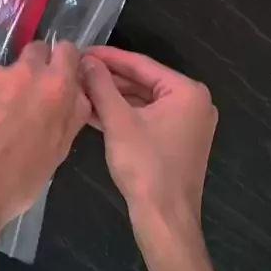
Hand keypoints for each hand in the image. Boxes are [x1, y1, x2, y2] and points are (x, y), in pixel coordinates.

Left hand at [0, 41, 89, 260]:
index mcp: (55, 87)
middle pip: (37, 50)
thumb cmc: (20, 179)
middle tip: (32, 96)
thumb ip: (73, 113)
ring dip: (10, 85)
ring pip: (9, 69)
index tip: (61, 78)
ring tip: (0, 119)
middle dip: (38, 67)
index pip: (68, 50)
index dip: (65, 63)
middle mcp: (26, 72)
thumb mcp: (59, 150)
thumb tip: (78, 92)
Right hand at [82, 47, 216, 234]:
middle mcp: (193, 102)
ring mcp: (187, 123)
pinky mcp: (177, 141)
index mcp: (187, 91)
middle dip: (109, 79)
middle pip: (143, 82)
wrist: (164, 221)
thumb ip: (101, 86)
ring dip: (112, 98)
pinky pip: (147, 118)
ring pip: (143, 101)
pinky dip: (123, 116)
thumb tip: (85, 60)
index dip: (108, 57)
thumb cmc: (145, 167)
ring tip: (79, 89)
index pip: (141, 64)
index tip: (81, 50)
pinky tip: (93, 112)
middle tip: (77, 70)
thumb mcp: (119, 122)